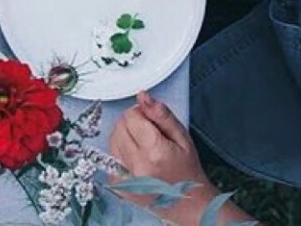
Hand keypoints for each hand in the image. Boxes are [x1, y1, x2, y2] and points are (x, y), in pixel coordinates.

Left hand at [109, 93, 213, 208]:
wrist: (188, 203)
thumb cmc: (187, 170)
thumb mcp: (182, 137)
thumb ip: (161, 114)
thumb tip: (142, 96)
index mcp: (154, 152)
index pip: (131, 116)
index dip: (141, 114)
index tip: (151, 123)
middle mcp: (137, 166)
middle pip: (119, 126)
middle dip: (132, 124)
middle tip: (149, 136)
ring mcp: (126, 179)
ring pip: (113, 140)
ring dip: (125, 138)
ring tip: (144, 148)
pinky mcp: (119, 187)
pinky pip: (111, 157)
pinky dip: (121, 154)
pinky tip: (137, 160)